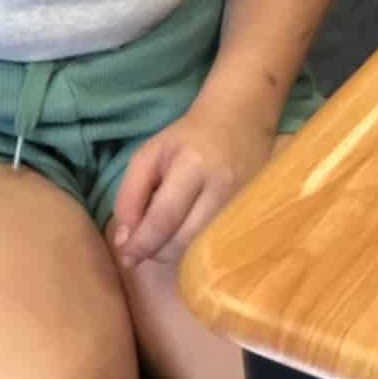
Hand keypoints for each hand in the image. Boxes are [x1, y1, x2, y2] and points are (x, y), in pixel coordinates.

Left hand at [109, 99, 276, 268]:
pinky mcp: (254, 219)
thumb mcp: (150, 154)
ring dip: (174, 252)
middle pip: (183, 242)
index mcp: (193, 166)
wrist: (240, 122)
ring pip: (201, 252)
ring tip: (164, 235)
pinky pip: (218, 249)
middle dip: (155, 251)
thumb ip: (130, 195)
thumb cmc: (187, 138)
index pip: (164, 218)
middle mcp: (222, 190)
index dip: (141, 243)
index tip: (125, 256)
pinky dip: (196, 251)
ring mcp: (243, 207)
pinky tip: (187, 235)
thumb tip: (124, 241)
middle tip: (143, 242)